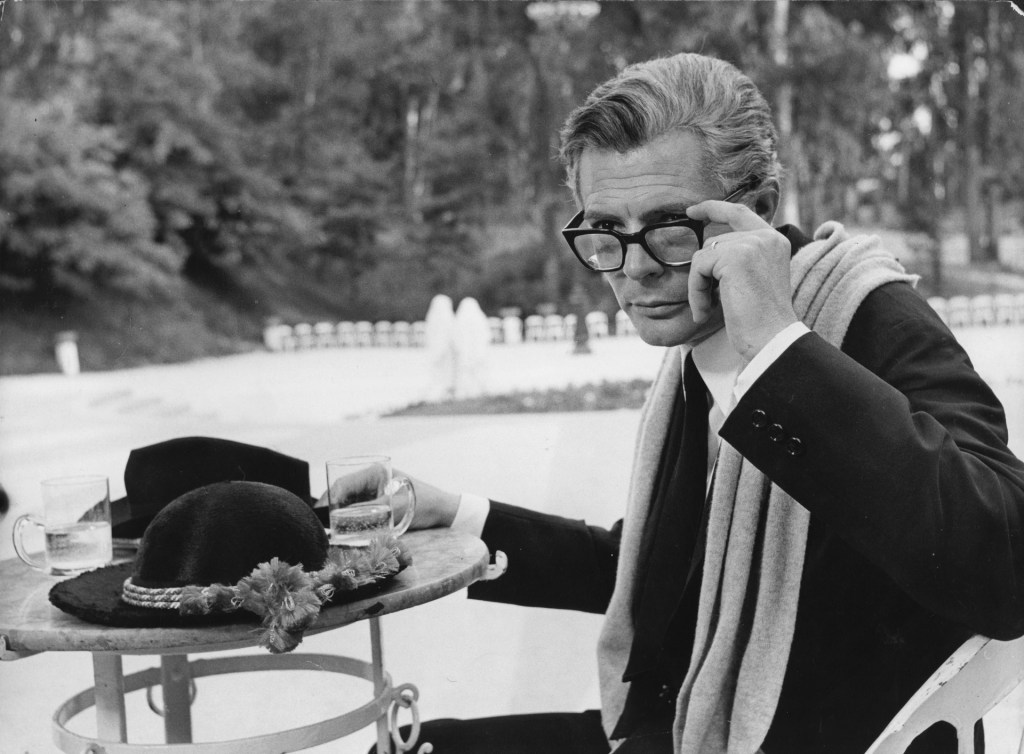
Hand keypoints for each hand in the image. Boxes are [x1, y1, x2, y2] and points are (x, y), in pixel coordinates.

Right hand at [315, 468, 460, 529]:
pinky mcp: (379, 502)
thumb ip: (369, 513)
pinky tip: (343, 530)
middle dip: (330, 507)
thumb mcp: (395, 508)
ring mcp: (375, 490)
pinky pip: (358, 509)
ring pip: (348, 502)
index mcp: (375, 472)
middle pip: (343, 492)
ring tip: (329, 530)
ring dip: (339, 514)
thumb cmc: (423, 504)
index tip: (320, 514)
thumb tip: (343, 519)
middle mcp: (372, 478)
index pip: (342, 483)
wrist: (445, 511)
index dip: (327, 498)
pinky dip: (350, 518)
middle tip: (321, 525)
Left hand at [684, 200, 797, 361]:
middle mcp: (766, 237)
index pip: (739, 211)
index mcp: (775, 240)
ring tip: (709, 309)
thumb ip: (739, 257)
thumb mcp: (754, 279)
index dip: (713, 208)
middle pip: (714, 241)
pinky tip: (706, 311)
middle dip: (703, 273)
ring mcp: (752, 244)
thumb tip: (708, 246)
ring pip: (703, 255)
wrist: (772, 339)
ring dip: (699, 285)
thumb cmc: (761, 319)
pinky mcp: (735, 257)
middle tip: (708, 302)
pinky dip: (696, 291)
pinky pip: (698, 268)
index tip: (691, 211)